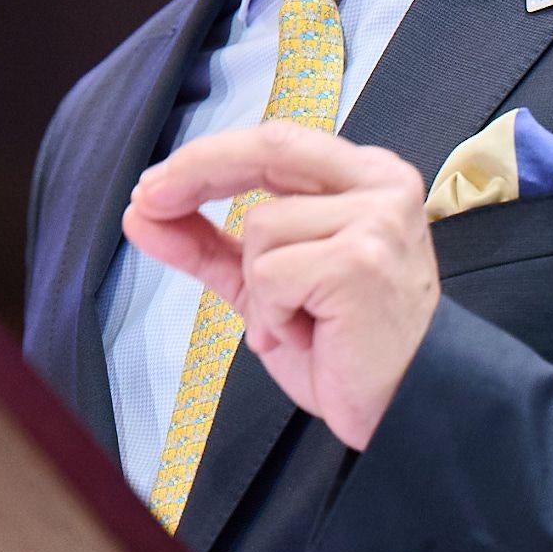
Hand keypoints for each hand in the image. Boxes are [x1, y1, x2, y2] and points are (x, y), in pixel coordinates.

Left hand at [123, 119, 438, 450]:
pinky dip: (272, 313)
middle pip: (267, 149)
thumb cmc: (349, 347)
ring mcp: (376, 219)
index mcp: (364, 177)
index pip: (274, 143)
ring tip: (301, 322)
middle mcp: (380, 185)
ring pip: (262, 226)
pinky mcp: (361, 261)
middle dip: (195, 172)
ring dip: (260, 288)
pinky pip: (271, 273)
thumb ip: (210, 244)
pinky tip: (310, 334)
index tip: (153, 186)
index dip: (206, 158)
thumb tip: (144, 213)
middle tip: (148, 202)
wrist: (409, 408)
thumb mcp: (267, 286)